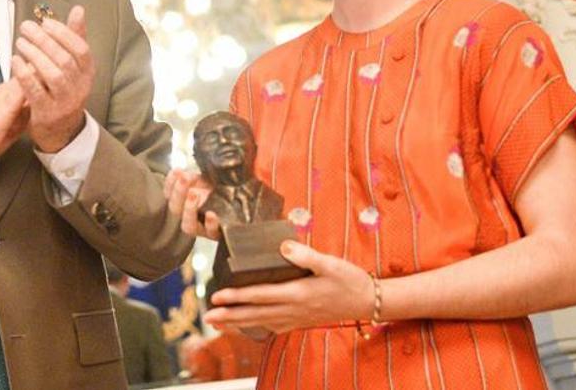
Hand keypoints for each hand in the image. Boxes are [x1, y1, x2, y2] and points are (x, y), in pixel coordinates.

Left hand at [12, 5, 94, 152]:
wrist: (62, 130)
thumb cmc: (65, 90)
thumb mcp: (75, 65)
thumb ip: (76, 37)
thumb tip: (79, 9)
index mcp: (88, 72)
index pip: (81, 49)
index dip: (64, 34)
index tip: (46, 23)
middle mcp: (80, 87)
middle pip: (64, 60)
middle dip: (44, 40)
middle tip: (26, 27)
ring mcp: (65, 101)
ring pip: (52, 74)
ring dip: (35, 55)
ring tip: (20, 42)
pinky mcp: (47, 113)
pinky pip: (36, 91)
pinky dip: (25, 74)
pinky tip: (15, 60)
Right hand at [163, 169, 220, 239]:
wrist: (240, 205)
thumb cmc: (224, 190)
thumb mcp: (211, 177)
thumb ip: (202, 172)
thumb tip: (191, 166)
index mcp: (186, 199)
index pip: (170, 193)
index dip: (170, 183)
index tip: (177, 171)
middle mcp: (191, 214)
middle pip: (176, 208)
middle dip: (178, 191)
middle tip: (185, 179)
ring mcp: (202, 226)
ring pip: (188, 225)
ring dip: (188, 209)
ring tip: (194, 194)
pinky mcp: (216, 233)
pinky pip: (210, 232)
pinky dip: (210, 224)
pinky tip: (211, 214)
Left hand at [204, 242, 373, 333]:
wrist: (368, 302)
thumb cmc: (350, 280)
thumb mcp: (331, 263)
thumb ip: (307, 256)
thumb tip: (284, 247)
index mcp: (297, 293)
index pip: (260, 295)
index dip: (237, 296)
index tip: (217, 296)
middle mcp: (293, 309)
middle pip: (255, 314)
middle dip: (230, 315)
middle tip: (208, 316)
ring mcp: (297, 317)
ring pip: (261, 322)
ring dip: (238, 323)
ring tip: (218, 324)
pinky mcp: (301, 320)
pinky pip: (274, 326)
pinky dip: (257, 327)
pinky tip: (248, 326)